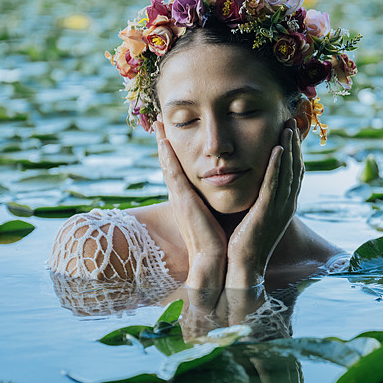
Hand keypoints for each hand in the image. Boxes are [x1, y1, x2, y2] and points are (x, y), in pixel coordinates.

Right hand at [154, 121, 226, 288]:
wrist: (211, 261)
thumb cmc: (217, 241)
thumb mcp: (213, 215)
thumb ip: (214, 201)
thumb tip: (224, 189)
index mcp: (186, 199)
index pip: (176, 170)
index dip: (171, 152)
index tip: (168, 133)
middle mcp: (178, 196)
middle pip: (167, 163)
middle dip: (162, 141)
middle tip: (157, 121)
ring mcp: (178, 198)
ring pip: (166, 164)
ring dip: (161, 142)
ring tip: (157, 122)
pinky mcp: (182, 201)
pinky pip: (172, 173)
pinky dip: (166, 157)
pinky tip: (164, 141)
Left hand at [226, 119, 303, 287]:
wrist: (241, 269)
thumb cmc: (241, 245)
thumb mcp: (252, 216)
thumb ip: (254, 198)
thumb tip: (246, 182)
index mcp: (282, 207)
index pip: (293, 173)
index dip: (294, 151)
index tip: (290, 131)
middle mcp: (285, 206)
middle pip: (295, 168)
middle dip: (294, 143)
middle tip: (292, 120)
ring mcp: (278, 210)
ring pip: (288, 173)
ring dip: (289, 148)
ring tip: (287, 126)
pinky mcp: (266, 213)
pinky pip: (274, 185)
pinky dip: (278, 165)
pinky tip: (278, 148)